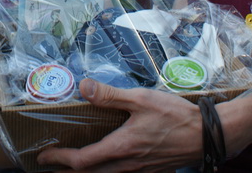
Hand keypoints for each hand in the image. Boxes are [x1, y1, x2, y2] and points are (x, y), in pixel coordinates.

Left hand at [36, 79, 202, 171]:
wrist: (208, 136)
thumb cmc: (176, 116)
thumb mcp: (141, 99)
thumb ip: (110, 95)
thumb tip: (83, 87)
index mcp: (121, 148)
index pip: (81, 161)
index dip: (59, 160)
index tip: (43, 155)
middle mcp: (127, 165)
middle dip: (66, 172)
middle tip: (49, 165)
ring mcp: (140, 171)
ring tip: (70, 167)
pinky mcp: (151, 172)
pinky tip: (105, 165)